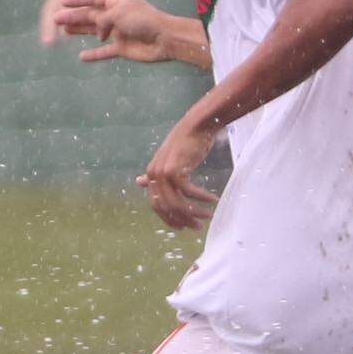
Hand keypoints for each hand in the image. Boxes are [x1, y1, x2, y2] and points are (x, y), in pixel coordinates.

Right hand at [51, 0, 195, 67]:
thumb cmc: (143, 20)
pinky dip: (95, 55)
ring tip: (65, 32)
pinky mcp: (123, 48)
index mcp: (117, 1)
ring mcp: (119, 32)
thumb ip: (102, 20)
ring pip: (95, 32)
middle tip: (56, 19)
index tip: (63, 0)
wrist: (165, 39)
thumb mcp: (118, 13)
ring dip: (81, 31)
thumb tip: (97, 34)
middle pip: (91, 15)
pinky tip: (82, 57)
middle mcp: (117, 15)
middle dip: (74, 16)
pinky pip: (105, 52)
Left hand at [136, 111, 221, 230]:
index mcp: (151, 175)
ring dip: (195, 212)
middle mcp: (153, 175)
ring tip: (208, 216)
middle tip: (198, 227)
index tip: (183, 227)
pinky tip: (213, 200)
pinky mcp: (175, 171)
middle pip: (167, 207)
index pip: (156, 205)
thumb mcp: (168, 160)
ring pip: (177, 203)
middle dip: (183, 220)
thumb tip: (139, 182)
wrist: (196, 126)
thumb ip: (156, 174)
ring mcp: (163, 173)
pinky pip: (189, 193)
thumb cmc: (185, 143)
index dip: (169, 218)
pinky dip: (202, 198)